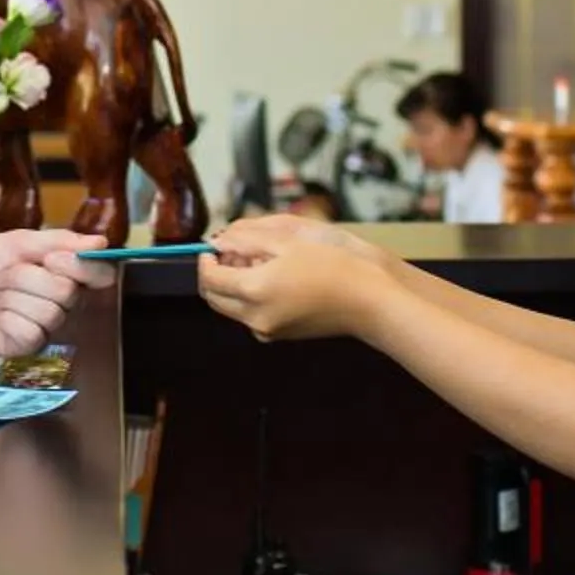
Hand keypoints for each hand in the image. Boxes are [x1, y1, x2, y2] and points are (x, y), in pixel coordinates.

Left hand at [0, 229, 108, 355]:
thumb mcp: (18, 241)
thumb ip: (59, 241)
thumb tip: (101, 243)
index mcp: (66, 273)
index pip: (100, 274)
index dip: (81, 267)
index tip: (52, 258)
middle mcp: (62, 301)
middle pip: (67, 291)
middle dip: (29, 278)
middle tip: (7, 275)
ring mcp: (46, 325)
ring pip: (49, 312)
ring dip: (15, 297)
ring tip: (0, 295)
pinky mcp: (27, 345)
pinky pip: (31, 332)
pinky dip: (8, 319)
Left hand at [197, 214, 396, 342]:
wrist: (369, 299)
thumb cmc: (336, 267)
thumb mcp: (288, 241)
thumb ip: (246, 239)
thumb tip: (220, 240)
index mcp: (254, 291)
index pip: (209, 279)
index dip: (205, 260)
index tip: (213, 246)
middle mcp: (255, 317)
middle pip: (215, 297)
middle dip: (217, 273)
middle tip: (236, 251)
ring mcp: (268, 330)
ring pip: (232, 306)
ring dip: (235, 284)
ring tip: (264, 261)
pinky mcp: (280, 335)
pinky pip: (252, 314)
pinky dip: (253, 296)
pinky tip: (278, 277)